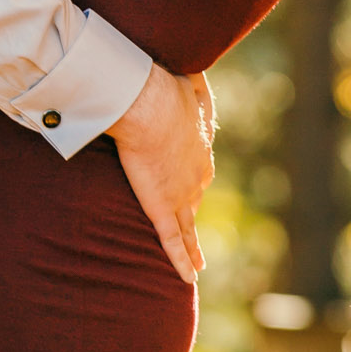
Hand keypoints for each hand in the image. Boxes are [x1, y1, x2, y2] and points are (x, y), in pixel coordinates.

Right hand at [109, 62, 214, 284]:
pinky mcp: (162, 209)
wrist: (150, 107)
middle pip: (195, 200)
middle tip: (189, 223)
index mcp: (200, 149)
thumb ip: (191, 85)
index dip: (194, 180)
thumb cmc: (164, 89)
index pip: (198, 171)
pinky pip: (173, 242)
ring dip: (193, 247)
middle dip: (192, 211)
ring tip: (197, 265)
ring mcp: (181, 195)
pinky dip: (182, 261)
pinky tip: (189, 278)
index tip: (191, 185)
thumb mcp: (187, 84)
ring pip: (188, 228)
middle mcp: (196, 176)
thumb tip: (195, 73)